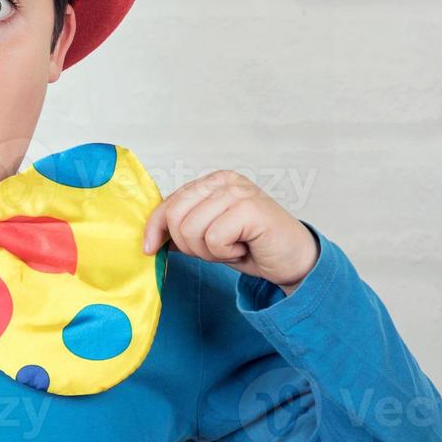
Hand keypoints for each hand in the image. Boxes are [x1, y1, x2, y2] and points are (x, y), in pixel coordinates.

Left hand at [141, 169, 319, 294]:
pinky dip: (225, 253)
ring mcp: (238, 191)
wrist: (292, 261)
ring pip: (191, 229)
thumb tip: (150, 237)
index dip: (155, 228)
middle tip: (214, 250)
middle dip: (188, 244)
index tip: (149, 248)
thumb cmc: (251, 246)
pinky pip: (214, 238)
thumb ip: (182, 229)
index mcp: (211, 182)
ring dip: (209, 251)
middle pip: (175, 215)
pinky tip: (243, 248)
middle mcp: (224, 181)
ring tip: (231, 247)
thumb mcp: (207, 236)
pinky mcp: (250, 207)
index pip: (168, 203)